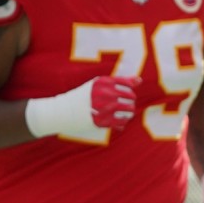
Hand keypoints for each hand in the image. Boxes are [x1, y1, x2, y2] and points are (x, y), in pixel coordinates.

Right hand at [24, 76, 140, 137]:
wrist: (63, 112)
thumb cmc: (84, 97)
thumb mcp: (99, 85)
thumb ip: (120, 81)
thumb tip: (140, 80)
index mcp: (103, 82)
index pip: (128, 84)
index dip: (129, 91)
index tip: (124, 95)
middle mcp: (105, 93)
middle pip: (131, 97)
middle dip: (130, 102)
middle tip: (124, 105)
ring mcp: (105, 107)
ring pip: (130, 110)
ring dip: (129, 112)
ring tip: (124, 113)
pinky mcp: (103, 121)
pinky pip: (123, 122)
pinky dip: (123, 122)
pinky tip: (118, 121)